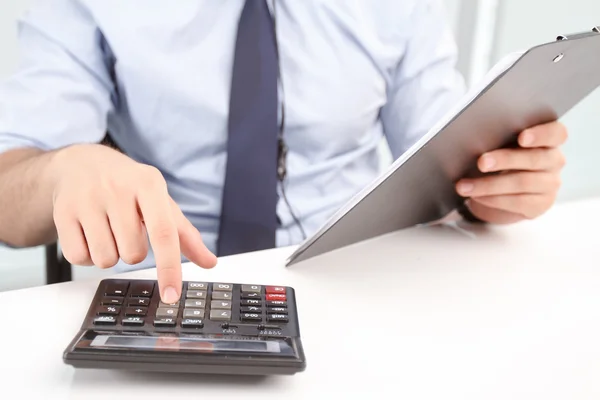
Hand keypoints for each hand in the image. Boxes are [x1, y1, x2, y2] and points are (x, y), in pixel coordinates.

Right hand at [50, 144, 216, 302]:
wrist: (82, 163)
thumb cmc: (129, 187)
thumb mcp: (161, 203)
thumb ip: (186, 235)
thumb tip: (209, 262)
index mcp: (149, 184)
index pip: (164, 233)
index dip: (170, 268)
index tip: (172, 295)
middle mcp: (118, 188)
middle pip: (133, 254)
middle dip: (132, 251)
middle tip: (127, 230)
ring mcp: (87, 199)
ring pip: (106, 259)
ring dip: (110, 254)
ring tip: (108, 229)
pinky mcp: (62, 212)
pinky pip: (79, 258)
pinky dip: (87, 256)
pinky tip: (89, 234)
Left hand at [455, 121, 567, 223]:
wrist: (502, 192)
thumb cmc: (501, 160)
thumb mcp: (503, 147)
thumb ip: (499, 140)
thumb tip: (473, 141)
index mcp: (549, 140)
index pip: (557, 133)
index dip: (541, 134)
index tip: (522, 137)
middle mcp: (554, 161)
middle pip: (535, 159)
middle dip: (505, 160)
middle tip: (481, 162)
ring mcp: (550, 184)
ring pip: (522, 183)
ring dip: (489, 185)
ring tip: (464, 186)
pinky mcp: (540, 205)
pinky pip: (517, 202)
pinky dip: (492, 199)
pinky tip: (476, 196)